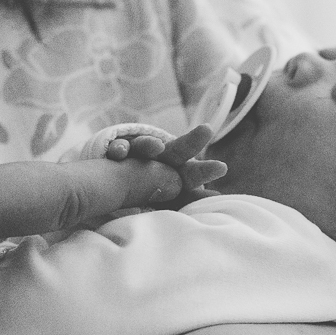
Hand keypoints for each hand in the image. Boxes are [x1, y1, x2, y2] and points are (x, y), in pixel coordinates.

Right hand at [104, 124, 225, 200]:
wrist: (114, 191)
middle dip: (192, 142)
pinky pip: (118, 150)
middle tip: (207, 130)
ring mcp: (136, 157)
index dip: (204, 171)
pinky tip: (119, 153)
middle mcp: (157, 162)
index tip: (221, 168)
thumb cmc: (146, 202)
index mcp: (174, 177)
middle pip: (176, 151)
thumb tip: (204, 193)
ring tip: (155, 147)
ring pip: (145, 147)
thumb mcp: (166, 204)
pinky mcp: (116, 156)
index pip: (191, 173)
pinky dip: (120, 149)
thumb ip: (182, 196)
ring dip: (151, 145)